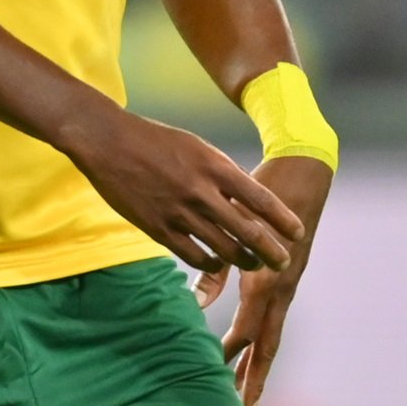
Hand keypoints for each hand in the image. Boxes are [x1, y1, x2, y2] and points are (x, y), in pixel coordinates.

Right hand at [62, 104, 304, 273]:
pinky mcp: (159, 229)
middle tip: (283, 262)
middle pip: (249, 232)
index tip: (298, 233)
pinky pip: (195, 257)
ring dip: (245, 261)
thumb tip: (246, 200)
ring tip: (254, 264)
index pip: (261, 199)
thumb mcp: (197, 147)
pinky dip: (211, 263)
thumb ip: (222, 174)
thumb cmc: (156, 140)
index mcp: (214, 165)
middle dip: (272, 252)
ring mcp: (180, 213)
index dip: (283, 220)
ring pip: (225, 250)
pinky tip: (216, 263)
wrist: (108, 141)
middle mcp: (202, 191)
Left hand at [194, 155, 332, 405]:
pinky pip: (275, 313)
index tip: (213, 374)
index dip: (231, 353)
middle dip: (256, 376)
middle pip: (268, 342)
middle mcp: (281, 286)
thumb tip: (196, 303)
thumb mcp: (236, 220)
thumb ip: (216, 263)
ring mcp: (289, 282)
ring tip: (246, 387)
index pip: (248, 328)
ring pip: (273, 331)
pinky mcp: (289, 274)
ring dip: (259, 361)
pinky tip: (251, 341)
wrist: (303, 170)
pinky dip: (264, 334)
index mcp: (267, 277)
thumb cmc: (264, 190)